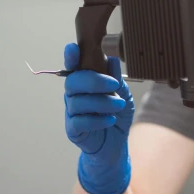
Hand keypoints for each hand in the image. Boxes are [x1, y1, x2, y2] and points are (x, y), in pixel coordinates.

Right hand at [63, 43, 134, 193]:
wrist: (116, 144)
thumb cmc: (116, 114)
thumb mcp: (122, 93)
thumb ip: (116, 78)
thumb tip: (113, 60)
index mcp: (84, 81)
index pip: (73, 66)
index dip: (70, 56)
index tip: (73, 49)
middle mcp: (74, 94)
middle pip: (73, 81)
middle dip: (94, 81)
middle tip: (114, 85)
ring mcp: (71, 112)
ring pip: (78, 101)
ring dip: (101, 102)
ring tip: (118, 105)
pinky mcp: (73, 129)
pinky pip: (79, 121)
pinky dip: (97, 119)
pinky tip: (110, 120)